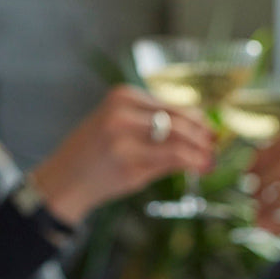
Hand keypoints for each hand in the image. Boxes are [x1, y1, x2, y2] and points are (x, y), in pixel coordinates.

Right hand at [32, 85, 213, 223]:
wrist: (63, 182)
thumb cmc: (93, 156)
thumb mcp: (119, 128)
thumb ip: (153, 125)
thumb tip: (197, 128)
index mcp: (121, 96)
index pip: (171, 104)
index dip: (197, 118)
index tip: (210, 129)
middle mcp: (123, 112)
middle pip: (179, 118)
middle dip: (203, 134)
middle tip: (216, 145)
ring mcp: (125, 137)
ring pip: (179, 138)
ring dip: (201, 149)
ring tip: (210, 159)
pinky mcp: (129, 163)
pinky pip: (171, 158)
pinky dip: (191, 162)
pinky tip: (200, 167)